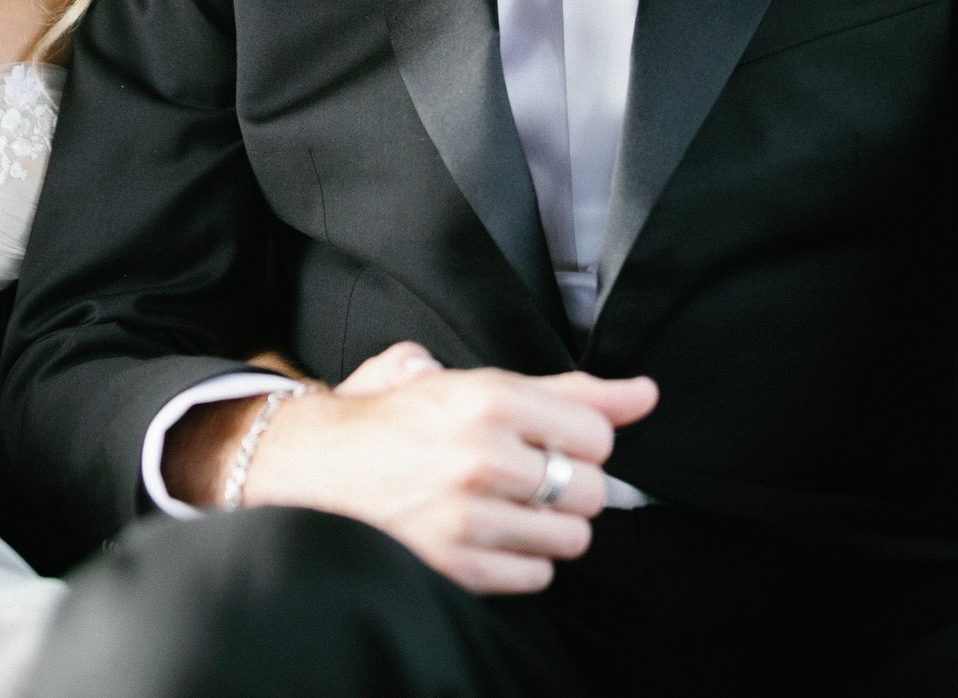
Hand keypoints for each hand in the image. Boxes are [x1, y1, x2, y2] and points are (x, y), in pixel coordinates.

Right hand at [243, 340, 657, 594]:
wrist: (314, 465)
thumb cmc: (397, 419)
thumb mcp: (474, 383)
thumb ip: (564, 389)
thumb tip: (643, 394)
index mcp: (488, 397)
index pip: (597, 433)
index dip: (582, 439)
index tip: (555, 439)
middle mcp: (482, 455)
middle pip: (589, 489)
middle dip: (569, 483)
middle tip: (533, 474)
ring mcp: (468, 516)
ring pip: (570, 538)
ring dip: (550, 526)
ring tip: (513, 507)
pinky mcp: (455, 564)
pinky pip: (536, 575)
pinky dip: (525, 561)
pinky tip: (495, 536)